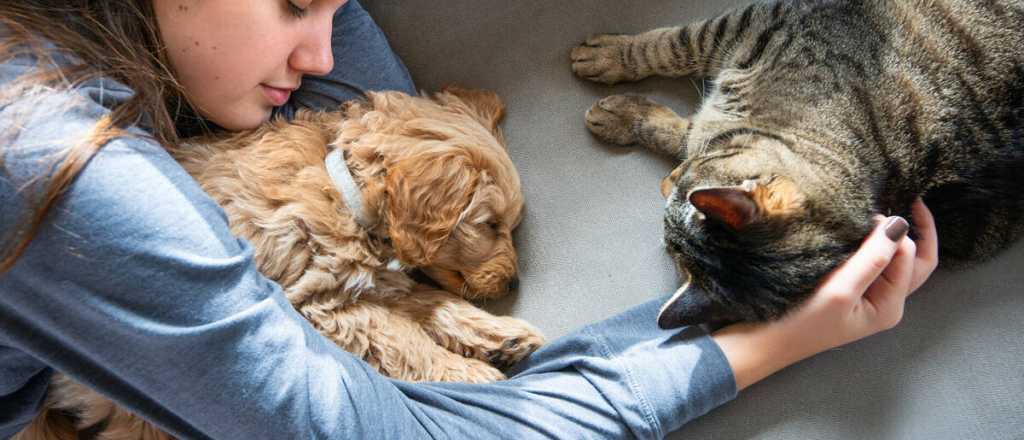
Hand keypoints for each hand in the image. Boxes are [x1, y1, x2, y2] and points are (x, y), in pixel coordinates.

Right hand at [712, 198, 938, 389]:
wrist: (763, 341)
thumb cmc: (799, 322)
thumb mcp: (840, 291)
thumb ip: (872, 258)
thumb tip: (899, 223)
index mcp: (890, 306)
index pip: (910, 258)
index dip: (895, 232)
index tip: (866, 215)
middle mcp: (885, 301)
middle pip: (915, 261)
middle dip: (917, 231)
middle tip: (908, 199)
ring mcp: (867, 296)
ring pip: (894, 260)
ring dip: (891, 237)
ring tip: (878, 211)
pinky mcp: (848, 289)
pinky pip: (871, 262)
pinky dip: (871, 244)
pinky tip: (858, 230)